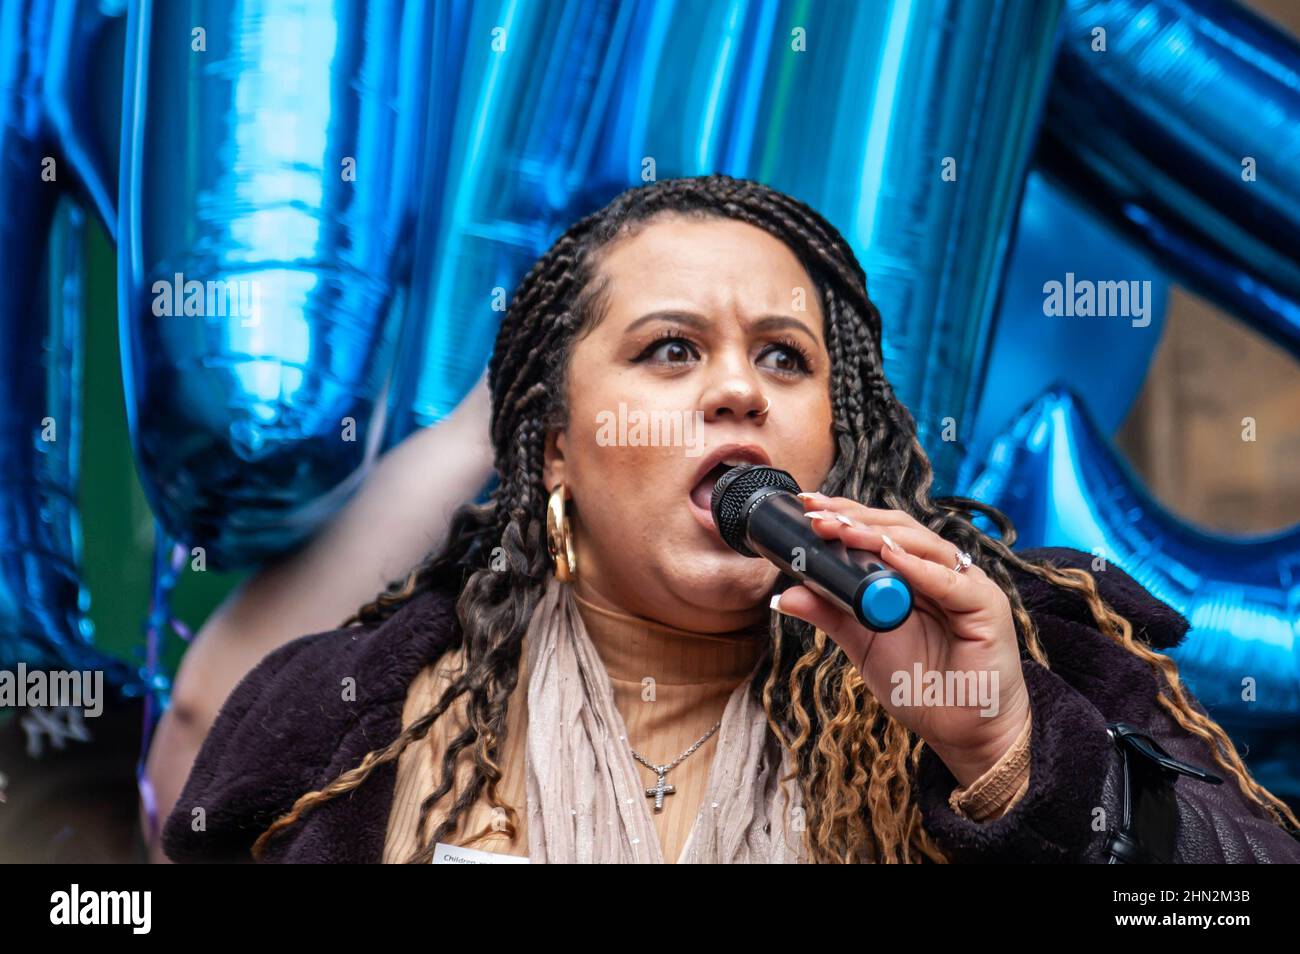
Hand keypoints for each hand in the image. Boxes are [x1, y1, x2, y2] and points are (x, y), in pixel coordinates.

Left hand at [769, 492, 1029, 786]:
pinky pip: (949, 581)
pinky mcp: (986, 606)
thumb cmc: (920, 684)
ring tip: (843, 530)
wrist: (964, 731)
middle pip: (899, 530)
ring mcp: (966, 585)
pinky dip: (919, 568)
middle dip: (855, 519)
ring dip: (880, 536)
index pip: (878, 532)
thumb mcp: (864, 643)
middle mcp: (941, 571)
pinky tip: (890, 556)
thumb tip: (785, 595)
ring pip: (923, 546)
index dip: (845, 515)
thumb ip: (830, 614)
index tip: (807, 508)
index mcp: (914, 574)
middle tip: (816, 514)